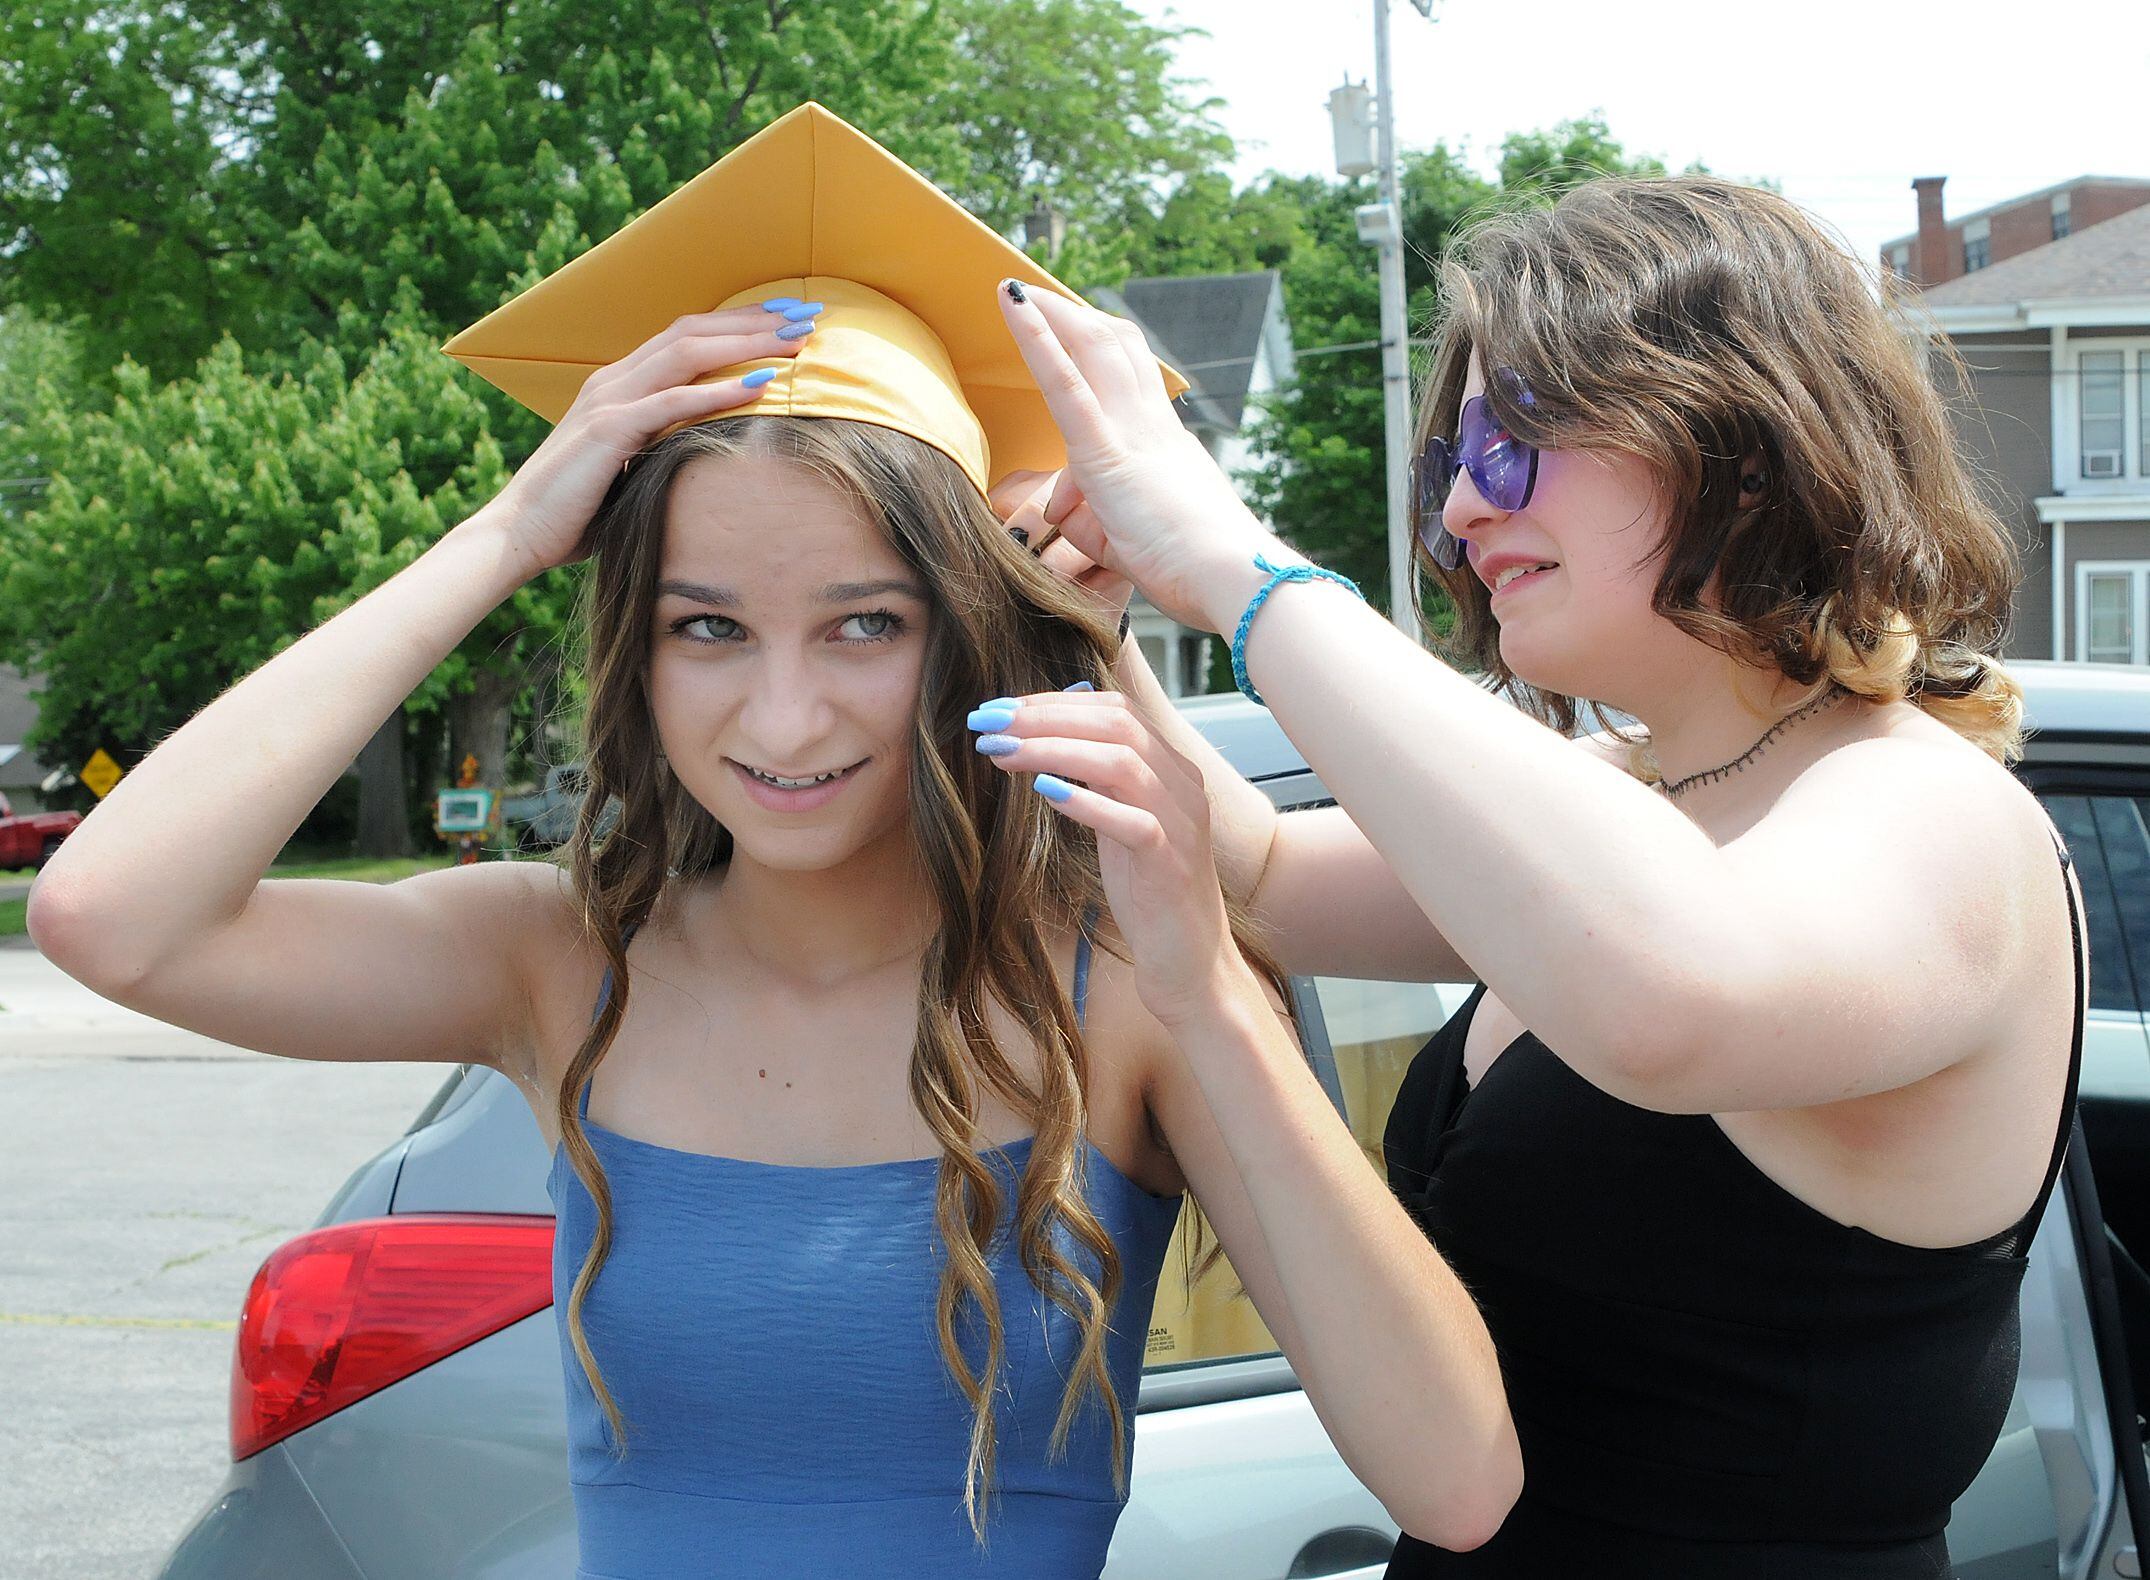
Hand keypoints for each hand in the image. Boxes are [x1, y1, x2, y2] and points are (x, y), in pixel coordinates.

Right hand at [483, 303, 813, 576]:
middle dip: (754, 320)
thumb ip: (665, 450)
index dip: (739, 322)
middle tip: (807, 314)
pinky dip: (718, 391)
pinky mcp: (607, 430)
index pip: (687, 336)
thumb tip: (712, 457)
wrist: (517, 534)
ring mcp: (608, 400)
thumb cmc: (576, 513)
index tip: (788, 319)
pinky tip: (760, 386)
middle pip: (694, 330)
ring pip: (687, 352)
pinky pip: (671, 401)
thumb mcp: (630, 469)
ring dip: (745, 343)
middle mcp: (614, 380)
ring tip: (794, 341)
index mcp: (620, 384)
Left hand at [969, 686, 1232, 1022]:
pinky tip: (1044, 792)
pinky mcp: (1171, 864)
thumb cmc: (1149, 889)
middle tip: (988, 723)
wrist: (1190, 959)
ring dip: (1053, 750)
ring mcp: (1182, 823)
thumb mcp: (1120, 820)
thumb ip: (1098, 777)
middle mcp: (1183, 785)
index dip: (1054, 702)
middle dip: (1044, 717)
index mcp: (1173, 768)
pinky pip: (1132, 821)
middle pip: (1117, 724)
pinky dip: (1086, 802)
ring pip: (1121, 762)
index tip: (999, 709)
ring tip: (1001, 752)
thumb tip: (1045, 732)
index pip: (1116, 708)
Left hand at [995, 284, 1291, 633]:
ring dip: (1054, 313)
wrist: (1231, 578)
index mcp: (1164, 444)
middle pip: (1116, 348)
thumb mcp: (1131, 543)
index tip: (1080, 329)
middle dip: (1075, 318)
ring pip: (1094, 347)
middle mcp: (1152, 426)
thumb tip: (1061, 507)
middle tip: (1040, 297)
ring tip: (1016, 290)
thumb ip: (1094, 518)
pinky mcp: (1108, 454)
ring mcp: (1133, 432)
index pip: (1132, 383)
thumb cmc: (1191, 571)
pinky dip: (1037, 339)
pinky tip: (1014, 304)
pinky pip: (1066, 383)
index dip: (1103, 352)